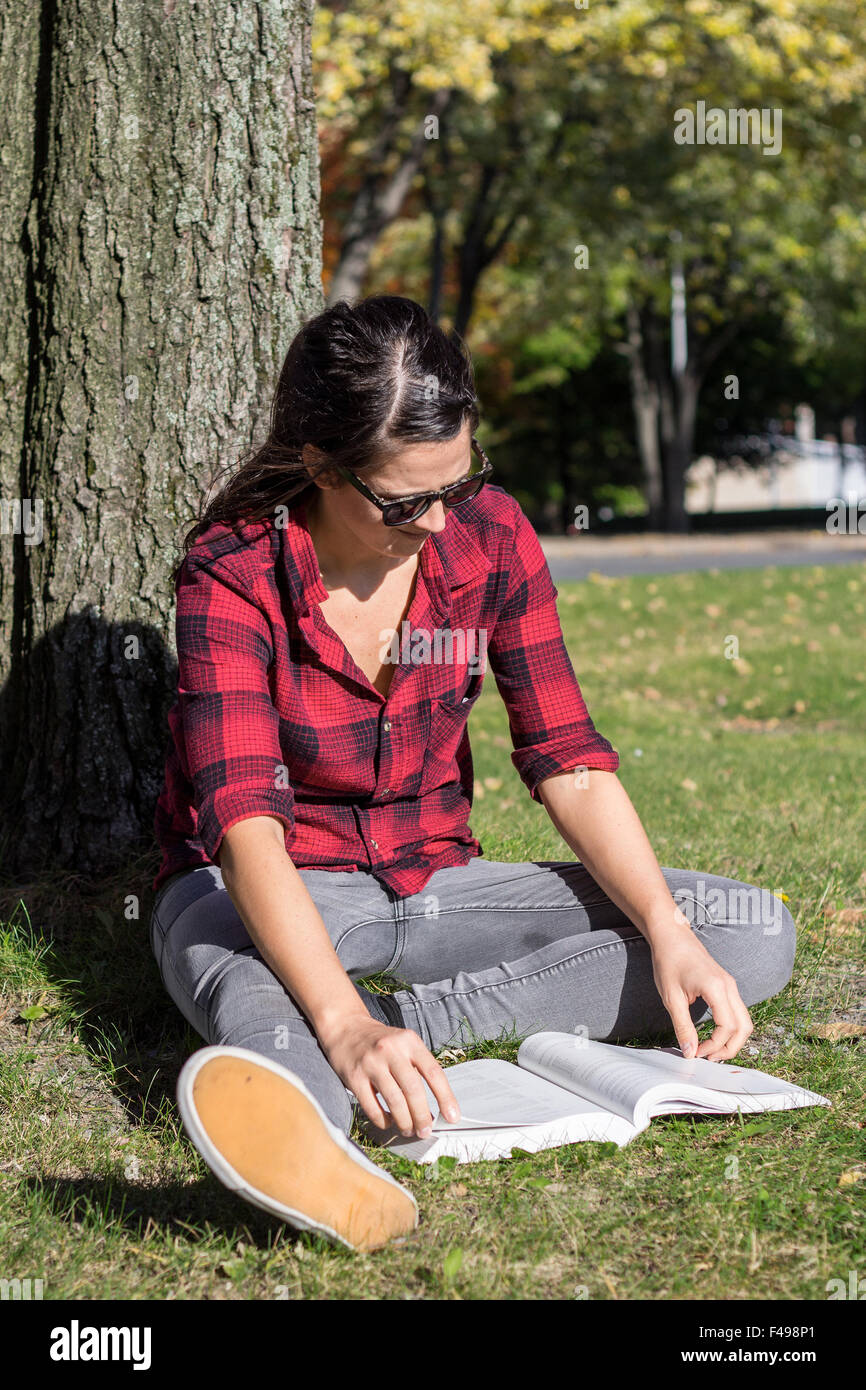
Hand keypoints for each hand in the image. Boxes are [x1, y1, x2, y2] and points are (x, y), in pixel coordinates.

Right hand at [319, 1015, 460, 1137]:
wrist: (346, 1027)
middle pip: (413, 1089)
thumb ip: (417, 1068)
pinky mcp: (354, 1077)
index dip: (446, 1097)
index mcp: (409, 1041)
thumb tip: (434, 1106)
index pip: (434, 1072)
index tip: (452, 1116)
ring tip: (409, 1130)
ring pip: (394, 1101)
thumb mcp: (404, 1044)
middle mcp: (391, 1050)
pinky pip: (372, 1106)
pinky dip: (383, 1120)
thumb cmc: (380, 1041)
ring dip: (405, 1121)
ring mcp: (371, 1063)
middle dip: (422, 1116)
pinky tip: (389, 1122)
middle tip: (426, 1130)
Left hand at [650, 925, 752, 1061]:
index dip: (714, 1046)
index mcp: (716, 988)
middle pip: (744, 1027)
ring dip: (732, 1039)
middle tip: (709, 1058)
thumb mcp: (671, 997)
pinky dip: (730, 1027)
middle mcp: (729, 987)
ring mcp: (730, 985)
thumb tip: (690, 1053)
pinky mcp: (726, 985)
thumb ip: (682, 1027)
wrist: (671, 935)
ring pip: (744, 1020)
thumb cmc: (669, 961)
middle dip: (730, 1048)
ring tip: (712, 1050)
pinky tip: (713, 1034)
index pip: (727, 1028)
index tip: (696, 1053)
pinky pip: (737, 1012)